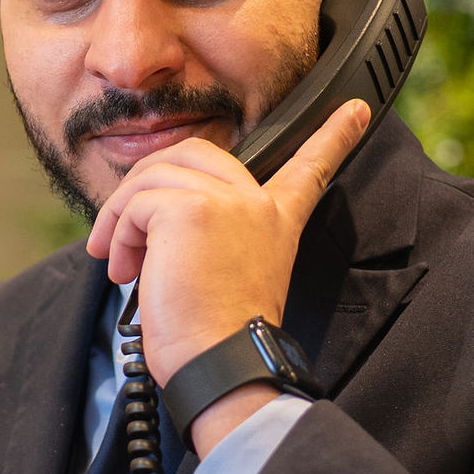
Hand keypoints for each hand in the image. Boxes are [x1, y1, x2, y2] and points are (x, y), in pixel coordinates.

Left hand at [86, 101, 370, 454]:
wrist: (221, 364)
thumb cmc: (216, 339)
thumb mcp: (225, 275)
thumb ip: (209, 235)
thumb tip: (151, 221)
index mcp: (277, 221)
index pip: (309, 167)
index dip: (333, 137)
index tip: (354, 109)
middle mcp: (257, 204)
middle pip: (193, 151)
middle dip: (147, 184)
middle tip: (123, 232)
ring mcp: (227, 201)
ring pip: (153, 175)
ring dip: (121, 218)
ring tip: (121, 261)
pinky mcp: (191, 209)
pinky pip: (136, 202)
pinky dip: (118, 233)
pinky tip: (127, 269)